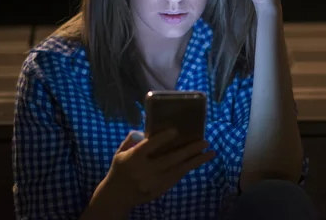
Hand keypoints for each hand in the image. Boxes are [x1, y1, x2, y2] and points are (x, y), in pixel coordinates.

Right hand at [91, 130, 215, 212]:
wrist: (116, 197)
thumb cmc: (120, 169)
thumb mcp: (121, 152)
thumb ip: (132, 140)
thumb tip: (146, 127)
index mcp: (133, 159)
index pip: (150, 146)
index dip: (162, 138)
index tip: (176, 130)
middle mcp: (144, 171)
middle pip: (170, 159)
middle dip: (189, 150)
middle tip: (205, 142)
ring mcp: (153, 183)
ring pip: (178, 170)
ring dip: (196, 161)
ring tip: (210, 153)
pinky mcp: (159, 191)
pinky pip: (176, 178)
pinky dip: (187, 168)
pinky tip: (197, 161)